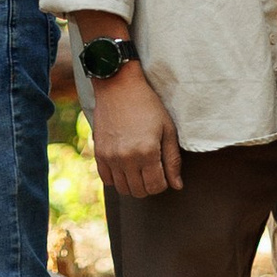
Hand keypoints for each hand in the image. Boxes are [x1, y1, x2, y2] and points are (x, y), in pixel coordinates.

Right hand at [88, 56, 182, 197]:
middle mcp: (127, 158)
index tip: (163, 171)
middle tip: (152, 169)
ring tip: (139, 168)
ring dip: (133, 184)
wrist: (118, 85)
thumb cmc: (148, 105)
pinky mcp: (99, 153)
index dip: (163, 183)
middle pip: (140, 191)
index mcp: (147, 152)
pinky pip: (107, 180)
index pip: (156, 187)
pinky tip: (124, 166)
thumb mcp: (167, 129)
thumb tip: (177, 186)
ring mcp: (110, 156)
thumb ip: (173, 160)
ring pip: (123, 189)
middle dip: (149, 185)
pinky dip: (117, 178)